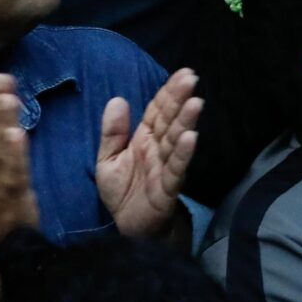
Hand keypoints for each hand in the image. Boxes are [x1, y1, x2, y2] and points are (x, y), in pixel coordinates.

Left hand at [97, 68, 201, 236]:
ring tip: (195, 103)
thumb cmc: (121, 192)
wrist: (126, 227)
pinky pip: (176, 168)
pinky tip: (191, 137)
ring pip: (176, 140)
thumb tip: (117, 99)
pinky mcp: (168, 188)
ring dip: (187, 122)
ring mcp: (165, 167)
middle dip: (180, 99)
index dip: (168, 92)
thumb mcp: (106, 160)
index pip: (157, 110)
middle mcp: (158, 148)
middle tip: (192, 78)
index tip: (183, 73)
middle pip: (170, 120)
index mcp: (143, 138)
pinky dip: (184, 154)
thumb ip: (112, 132)